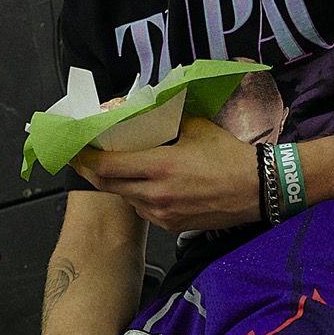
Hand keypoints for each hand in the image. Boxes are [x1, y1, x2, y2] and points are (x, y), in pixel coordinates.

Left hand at [73, 115, 259, 231]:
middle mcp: (156, 194)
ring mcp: (162, 214)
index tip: (75, 149)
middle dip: (92, 172)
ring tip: (117, 169)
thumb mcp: (196, 128)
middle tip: (84, 159)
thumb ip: (167, 120)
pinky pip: (144, 210)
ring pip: (126, 199)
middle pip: (108, 185)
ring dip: (117, 184)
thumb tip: (147, 108)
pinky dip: (137, 196)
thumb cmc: (228, 156)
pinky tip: (143, 185)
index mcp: (160, 167)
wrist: (257, 190)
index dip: (86, 159)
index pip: (108, 166)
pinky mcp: (171, 226)